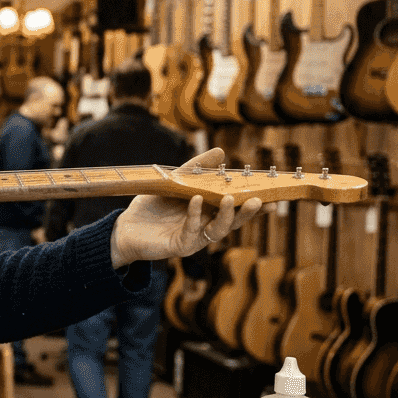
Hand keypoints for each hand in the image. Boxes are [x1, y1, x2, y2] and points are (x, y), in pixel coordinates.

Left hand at [109, 148, 269, 268]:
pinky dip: (196, 214)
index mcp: (208, 213)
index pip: (235, 209)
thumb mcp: (173, 182)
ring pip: (218, 230)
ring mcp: (194, 238)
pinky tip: (197, 200)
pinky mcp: (180, 246)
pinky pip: (193, 230)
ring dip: (227, 215)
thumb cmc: (151, 206)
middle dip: (247, 212)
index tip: (272, 196)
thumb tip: (221, 152)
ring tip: (231, 199)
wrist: (125, 228)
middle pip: (233, 222)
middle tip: (259, 200)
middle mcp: (206, 228)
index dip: (253, 204)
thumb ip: (195, 168)